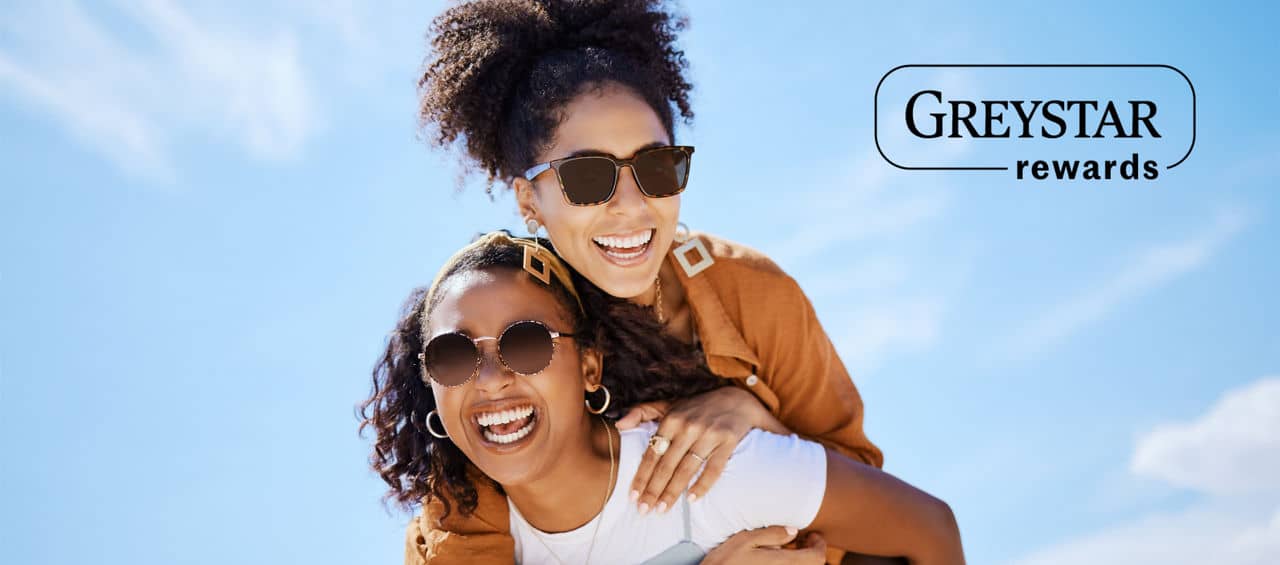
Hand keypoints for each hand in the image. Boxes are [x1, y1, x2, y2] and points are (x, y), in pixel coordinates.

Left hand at [620, 385, 785, 512]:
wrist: (737, 401)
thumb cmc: (696, 408)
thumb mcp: (668, 405)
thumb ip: (641, 412)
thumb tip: (618, 426)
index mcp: (672, 419)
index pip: (652, 453)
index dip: (641, 476)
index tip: (632, 496)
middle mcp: (689, 427)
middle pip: (667, 465)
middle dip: (653, 490)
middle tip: (643, 510)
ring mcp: (709, 434)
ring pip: (687, 469)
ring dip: (673, 492)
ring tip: (662, 509)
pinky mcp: (728, 441)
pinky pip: (714, 468)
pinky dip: (703, 485)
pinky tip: (692, 499)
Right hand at [702, 527, 826, 564]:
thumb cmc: (724, 563)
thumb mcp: (745, 541)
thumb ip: (771, 534)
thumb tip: (793, 531)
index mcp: (783, 564)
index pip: (817, 557)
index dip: (819, 544)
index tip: (812, 535)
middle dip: (811, 551)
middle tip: (801, 540)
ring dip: (800, 559)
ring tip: (789, 548)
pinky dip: (790, 564)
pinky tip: (777, 559)